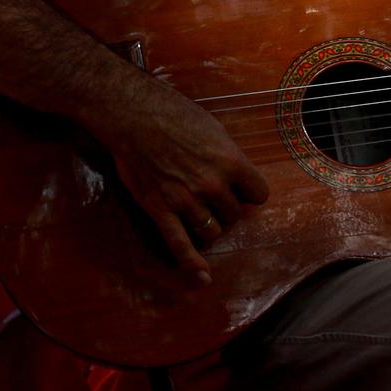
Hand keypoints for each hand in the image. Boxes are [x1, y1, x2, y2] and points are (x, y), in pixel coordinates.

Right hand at [91, 77, 268, 282]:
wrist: (131, 115)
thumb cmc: (172, 113)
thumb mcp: (212, 128)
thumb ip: (227, 156)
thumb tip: (234, 173)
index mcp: (230, 163)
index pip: (259, 195)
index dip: (249, 193)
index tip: (240, 190)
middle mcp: (212, 185)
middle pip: (234, 215)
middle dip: (226, 209)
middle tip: (212, 197)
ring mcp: (186, 200)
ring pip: (212, 231)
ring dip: (209, 226)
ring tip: (199, 215)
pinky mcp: (160, 209)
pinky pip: (179, 243)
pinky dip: (191, 263)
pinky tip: (202, 277)